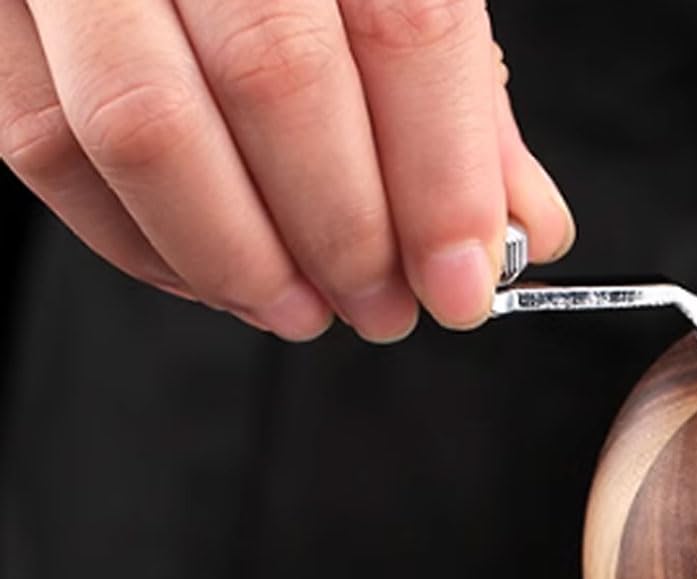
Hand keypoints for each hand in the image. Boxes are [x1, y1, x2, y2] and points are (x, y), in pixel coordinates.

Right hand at [0, 0, 572, 339]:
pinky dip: (139, 241)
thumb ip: (459, 95)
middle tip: (383, 306)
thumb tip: (523, 225)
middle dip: (347, 236)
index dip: (442, 182)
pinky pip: (45, 142)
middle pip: (277, 82)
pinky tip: (211, 272)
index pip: (405, 26)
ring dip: (240, 258)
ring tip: (302, 307)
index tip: (461, 284)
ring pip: (144, 127)